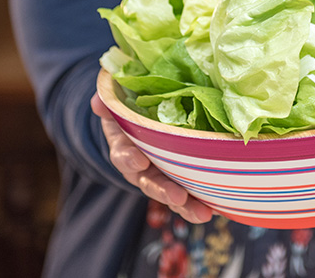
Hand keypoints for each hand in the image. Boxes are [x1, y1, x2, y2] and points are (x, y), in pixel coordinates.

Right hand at [90, 93, 213, 223]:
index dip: (129, 160)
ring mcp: (161, 175)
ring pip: (172, 194)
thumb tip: (97, 100)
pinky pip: (190, 192)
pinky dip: (201, 200)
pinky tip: (217, 207)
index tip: (139, 161)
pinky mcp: (180, 178)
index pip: (123, 156)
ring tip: (203, 213)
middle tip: (177, 197)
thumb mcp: (117, 104)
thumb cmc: (129, 111)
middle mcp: (142, 168)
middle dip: (164, 191)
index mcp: (124, 149)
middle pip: (151, 183)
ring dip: (187, 206)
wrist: (142, 122)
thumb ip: (109, 104)